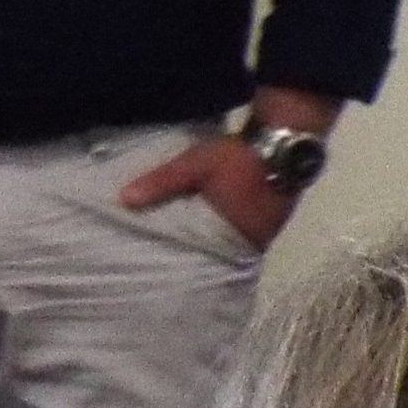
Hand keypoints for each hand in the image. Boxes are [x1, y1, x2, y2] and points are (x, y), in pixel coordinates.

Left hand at [120, 135, 295, 251]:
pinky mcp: (268, 217)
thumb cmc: (238, 156)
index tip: (159, 267)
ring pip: (229, 243)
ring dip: (207, 242)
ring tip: (176, 245)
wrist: (283, 140)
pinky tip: (201, 225)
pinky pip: (238, 231)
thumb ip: (162, 182)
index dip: (183, 262)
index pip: (203, 259)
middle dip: (193, 254)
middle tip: (162, 258)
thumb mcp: (193, 165)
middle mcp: (252, 240)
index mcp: (235, 234)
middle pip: (216, 254)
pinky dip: (220, 230)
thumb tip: (124, 200)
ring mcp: (263, 230)